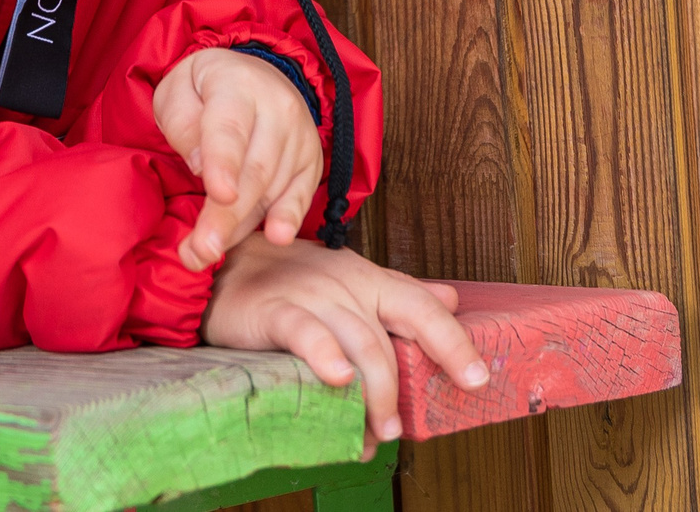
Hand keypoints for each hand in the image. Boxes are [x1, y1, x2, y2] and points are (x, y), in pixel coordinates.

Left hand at [153, 47, 322, 269]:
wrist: (252, 76)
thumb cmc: (204, 89)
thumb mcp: (176, 90)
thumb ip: (182, 123)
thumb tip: (200, 166)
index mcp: (237, 84)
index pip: (230, 129)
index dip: (224, 163)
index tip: (218, 194)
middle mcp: (278, 108)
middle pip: (253, 169)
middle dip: (226, 215)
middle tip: (201, 251)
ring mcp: (300, 136)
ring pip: (271, 189)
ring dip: (239, 227)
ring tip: (204, 253)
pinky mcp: (311, 161)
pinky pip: (299, 196)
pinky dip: (287, 218)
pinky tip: (276, 237)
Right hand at [202, 237, 486, 456]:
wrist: (223, 266)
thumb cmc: (289, 281)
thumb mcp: (348, 280)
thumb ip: (398, 292)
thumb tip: (450, 298)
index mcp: (368, 279)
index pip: (422, 309)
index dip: (453, 344)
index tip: (476, 380)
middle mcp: (346, 284)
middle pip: (389, 340)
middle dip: (398, 392)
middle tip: (393, 431)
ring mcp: (312, 294)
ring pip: (358, 345)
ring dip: (371, 395)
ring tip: (369, 433)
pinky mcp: (275, 310)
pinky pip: (306, 332)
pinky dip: (325, 355)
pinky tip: (338, 379)